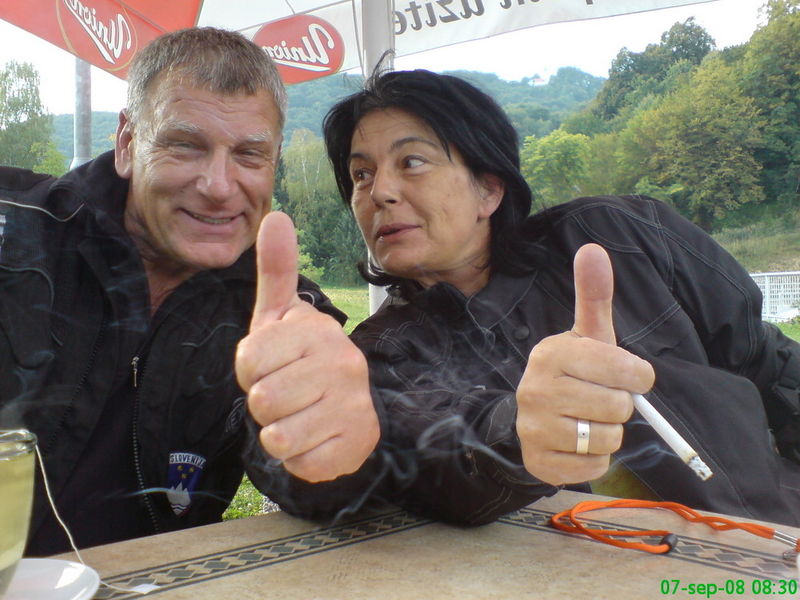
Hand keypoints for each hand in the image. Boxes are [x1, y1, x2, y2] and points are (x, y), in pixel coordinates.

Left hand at [235, 212, 378, 481]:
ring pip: (277, 436)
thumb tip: (275, 215)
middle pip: (261, 400)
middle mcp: (344, 364)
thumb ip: (277, 270)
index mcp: (319, 330)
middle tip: (285, 394)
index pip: (248, 360)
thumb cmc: (301, 359)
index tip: (271, 365)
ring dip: (278, 432)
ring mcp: (353, 407)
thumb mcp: (282, 317)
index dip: (249, 370)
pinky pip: (298, 464)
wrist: (349, 410)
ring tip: (299, 416)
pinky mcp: (355, 446)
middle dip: (263, 404)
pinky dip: (298, 458)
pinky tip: (315, 438)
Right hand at [515, 244, 653, 484]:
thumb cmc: (575, 372)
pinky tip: (579, 445)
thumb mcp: (588, 336)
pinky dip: (596, 460)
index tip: (628, 376)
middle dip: (619, 407)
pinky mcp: (537, 462)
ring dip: (609, 434)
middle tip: (599, 400)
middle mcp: (534, 389)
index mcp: (550, 353)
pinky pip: (594, 467)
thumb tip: (592, 249)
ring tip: (589, 421)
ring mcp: (532, 427)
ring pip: (608, 438)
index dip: (636, 376)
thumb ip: (593, 296)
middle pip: (617, 407)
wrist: (536, 416)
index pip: (622, 369)